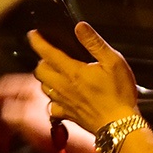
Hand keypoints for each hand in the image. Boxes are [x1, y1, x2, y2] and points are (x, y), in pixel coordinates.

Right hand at [0, 72, 62, 152]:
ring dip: (3, 125)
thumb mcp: (22, 116)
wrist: (82, 143)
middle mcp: (38, 91)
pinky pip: (25, 121)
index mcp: (30, 84)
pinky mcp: (51, 118)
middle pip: (8, 99)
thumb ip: (5, 110)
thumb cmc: (57, 127)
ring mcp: (45, 104)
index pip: (1, 85)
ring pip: (16, 111)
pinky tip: (11, 142)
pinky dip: (15, 131)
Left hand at [29, 21, 138, 138]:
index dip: (38, 42)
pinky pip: (52, 106)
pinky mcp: (67, 115)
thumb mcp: (113, 61)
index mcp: (73, 72)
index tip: (33, 35)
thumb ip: (94, 43)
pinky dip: (53, 99)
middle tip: (49, 55)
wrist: (119, 125)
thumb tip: (80, 27)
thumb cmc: (119, 94)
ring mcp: (64, 102)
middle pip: (40, 71)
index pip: (47, 53)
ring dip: (46, 78)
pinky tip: (61, 96)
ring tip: (55, 73)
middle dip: (41, 60)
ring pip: (44, 87)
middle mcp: (64, 87)